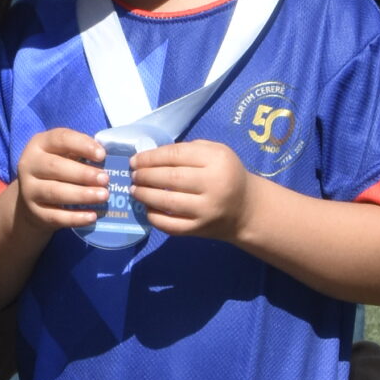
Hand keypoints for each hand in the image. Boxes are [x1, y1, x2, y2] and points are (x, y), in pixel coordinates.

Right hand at [18, 128, 105, 231]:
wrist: (32, 197)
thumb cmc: (57, 170)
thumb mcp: (64, 154)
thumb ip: (82, 152)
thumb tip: (109, 159)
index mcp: (39, 144)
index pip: (60, 139)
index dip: (82, 145)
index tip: (102, 155)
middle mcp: (30, 165)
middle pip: (55, 167)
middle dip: (83, 173)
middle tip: (105, 179)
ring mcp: (29, 190)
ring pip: (55, 192)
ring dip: (82, 194)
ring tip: (103, 196)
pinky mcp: (35, 212)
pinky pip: (55, 216)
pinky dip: (75, 217)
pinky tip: (92, 216)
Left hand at [130, 139, 251, 241]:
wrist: (246, 209)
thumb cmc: (226, 174)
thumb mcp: (217, 153)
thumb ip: (188, 149)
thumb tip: (151, 156)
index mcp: (217, 160)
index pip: (176, 155)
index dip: (151, 157)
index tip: (135, 160)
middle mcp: (214, 185)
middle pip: (170, 177)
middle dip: (145, 175)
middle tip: (133, 175)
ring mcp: (206, 210)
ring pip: (168, 202)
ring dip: (145, 194)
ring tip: (134, 190)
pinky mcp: (199, 229)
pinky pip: (170, 224)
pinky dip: (154, 216)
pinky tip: (147, 207)